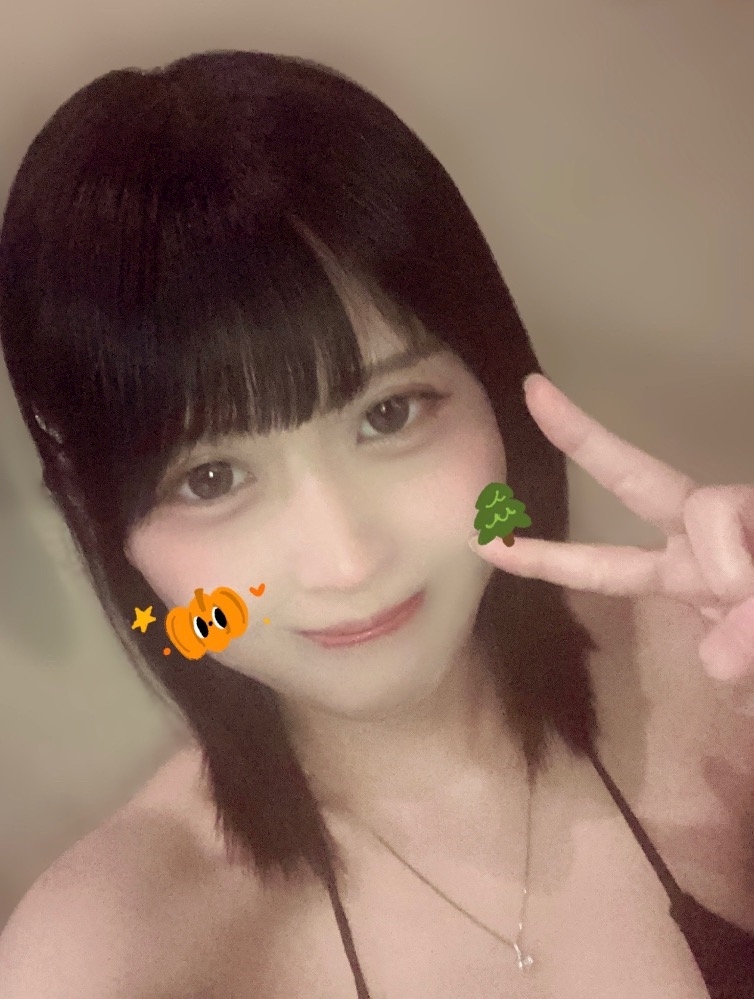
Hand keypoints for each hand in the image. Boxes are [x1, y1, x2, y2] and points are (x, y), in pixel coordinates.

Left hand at [469, 374, 753, 683]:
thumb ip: (741, 656)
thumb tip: (715, 656)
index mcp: (688, 574)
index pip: (607, 561)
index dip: (547, 554)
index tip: (491, 536)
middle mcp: (710, 538)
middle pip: (637, 480)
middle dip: (584, 438)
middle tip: (531, 390)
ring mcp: (744, 518)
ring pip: (708, 513)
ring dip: (736, 573)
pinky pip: (737, 536)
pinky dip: (749, 577)